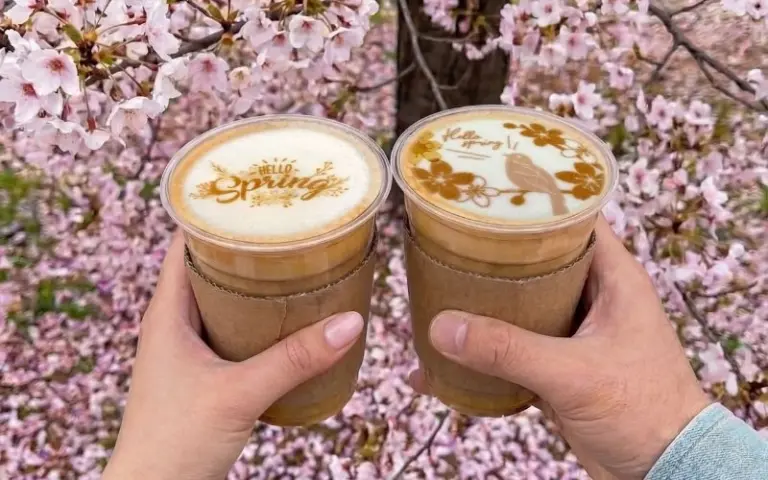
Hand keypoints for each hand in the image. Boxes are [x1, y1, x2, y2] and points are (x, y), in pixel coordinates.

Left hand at [102, 233, 364, 479]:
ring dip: (257, 285)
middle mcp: (175, 324)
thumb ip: (295, 360)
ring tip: (300, 264)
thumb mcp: (239, 393)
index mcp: (166, 313)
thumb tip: (350, 323)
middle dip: (248, 246)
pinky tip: (292, 320)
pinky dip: (261, 320)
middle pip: (211, 267)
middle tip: (291, 225)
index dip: (215, 213)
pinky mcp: (207, 374)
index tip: (257, 195)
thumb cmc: (174, 441)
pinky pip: (236, 333)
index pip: (186, 243)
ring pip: (226, 302)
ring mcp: (190, 350)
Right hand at [409, 217, 710, 479]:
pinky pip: (517, 347)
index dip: (535, 205)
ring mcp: (575, 334)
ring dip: (488, 306)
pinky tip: (453, 352)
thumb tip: (444, 327)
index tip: (490, 198)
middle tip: (453, 243)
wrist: (663, 471)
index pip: (574, 221)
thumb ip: (509, 350)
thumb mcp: (574, 373)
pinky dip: (488, 349)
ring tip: (443, 292)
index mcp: (614, 279)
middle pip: (538, 262)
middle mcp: (594, 298)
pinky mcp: (559, 367)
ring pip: (524, 306)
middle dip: (497, 257)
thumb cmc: (643, 411)